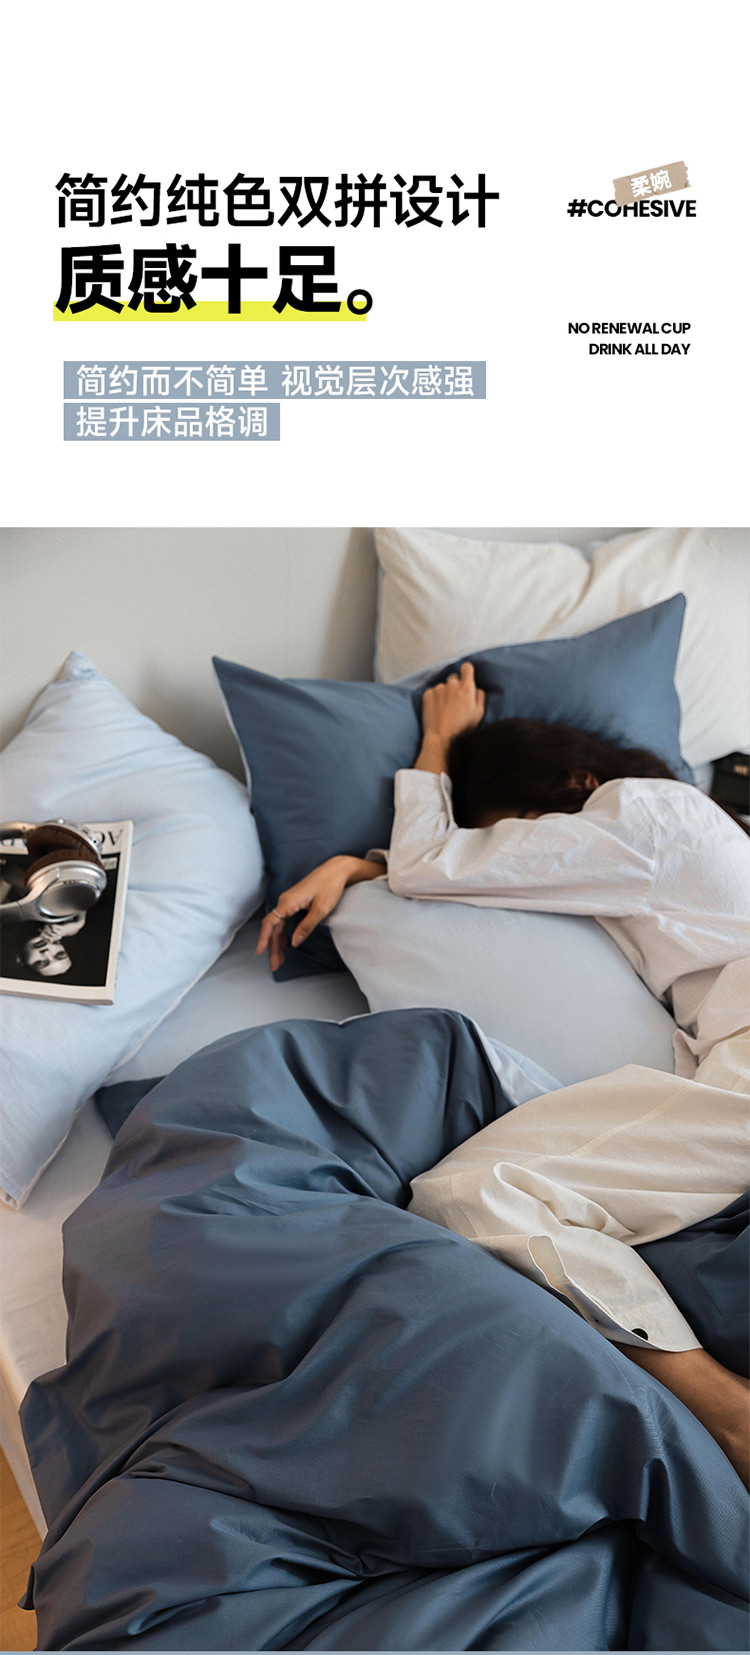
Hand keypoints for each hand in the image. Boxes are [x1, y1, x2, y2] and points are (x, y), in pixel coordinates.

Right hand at [255, 855, 381, 971]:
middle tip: (274, 965)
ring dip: (277, 943)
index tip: (259, 952)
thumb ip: (306, 927)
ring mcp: (289, 901)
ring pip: (278, 926)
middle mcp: (285, 900)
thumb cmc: (330, 886)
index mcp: (289, 902)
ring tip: (279, 960)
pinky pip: (284, 921)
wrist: (336, 870)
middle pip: (273, 927)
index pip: (270, 923)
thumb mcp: (321, 910)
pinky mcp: (294, 902)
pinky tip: (285, 945)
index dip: (263, 939)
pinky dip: (284, 934)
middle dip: (272, 947)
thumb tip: (294, 943)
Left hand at [416, 661, 485, 771]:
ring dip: (445, 694)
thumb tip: (476, 689)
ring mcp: (438, 688)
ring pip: (443, 687)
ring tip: (446, 710)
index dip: (467, 672)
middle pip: (454, 679)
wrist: (441, 738)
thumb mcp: (479, 713)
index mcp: (466, 687)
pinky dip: (435, 699)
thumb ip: (480, 696)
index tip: (466, 677)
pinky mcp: (427, 694)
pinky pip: (433, 692)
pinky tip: (437, 711)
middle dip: (456, 687)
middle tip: (456, 703)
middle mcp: (452, 684)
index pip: (467, 667)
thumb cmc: (462, 728)